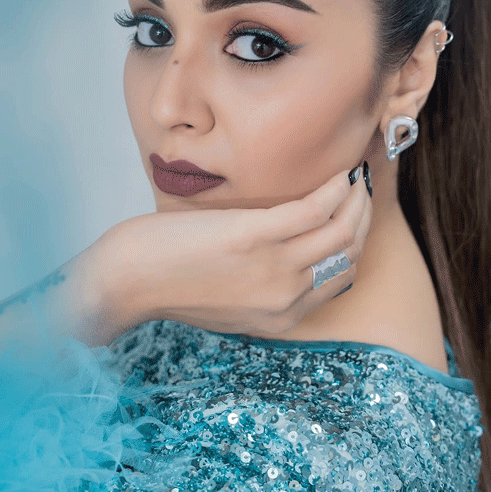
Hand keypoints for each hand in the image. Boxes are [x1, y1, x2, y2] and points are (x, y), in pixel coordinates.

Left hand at [98, 163, 371, 341]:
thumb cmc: (170, 284)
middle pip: (348, 253)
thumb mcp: (229, 304)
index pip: (341, 279)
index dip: (354, 243)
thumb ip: (264, 290)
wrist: (128, 281)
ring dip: (357, 197)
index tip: (354, 216)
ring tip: (354, 176)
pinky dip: (335, 188)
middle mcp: (286, 297)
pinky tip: (338, 173)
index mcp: (282, 318)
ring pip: (342, 229)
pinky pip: (315, 208)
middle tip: (361, 189)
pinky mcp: (255, 236)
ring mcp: (274, 268)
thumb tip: (288, 254)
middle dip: (363, 217)